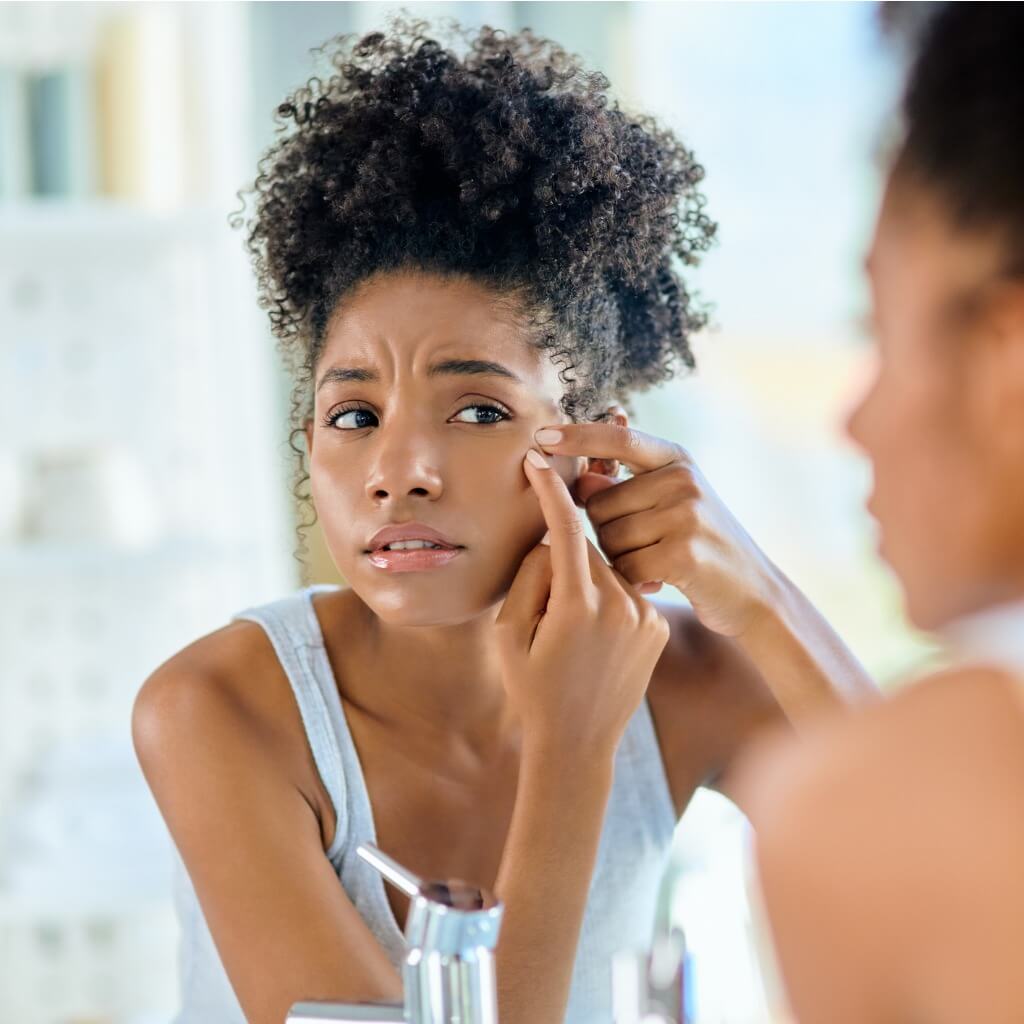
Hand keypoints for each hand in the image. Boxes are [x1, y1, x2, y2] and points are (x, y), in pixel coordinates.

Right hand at [493, 448, 670, 755]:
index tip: (538, 459)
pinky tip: (593, 639)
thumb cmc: (532, 689)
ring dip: (586, 578)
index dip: (550, 488)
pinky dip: (606, 598)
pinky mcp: (657, 625)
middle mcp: (621, 605)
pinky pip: (625, 591)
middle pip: (588, 546)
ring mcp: (645, 616)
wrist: (579, 744)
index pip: (566, 527)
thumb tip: (552, 538)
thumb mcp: (510, 634)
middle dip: (563, 554)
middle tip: (545, 606)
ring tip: (570, 632)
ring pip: (608, 567)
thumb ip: (530, 575)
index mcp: (579, 606)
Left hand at [534, 422, 780, 637]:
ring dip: (619, 560)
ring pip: (608, 537)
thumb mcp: (670, 505)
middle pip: (599, 502)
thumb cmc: (700, 547)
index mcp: (677, 459)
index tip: (541, 436)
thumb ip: (625, 489)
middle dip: (605, 531)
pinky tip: (658, 583)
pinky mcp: (684, 553)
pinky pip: (625, 566)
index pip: (617, 437)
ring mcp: (687, 514)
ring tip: (654, 564)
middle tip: (642, 547)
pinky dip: (633, 581)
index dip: (576, 435)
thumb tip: (579, 479)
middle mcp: (683, 479)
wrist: (755, 594)